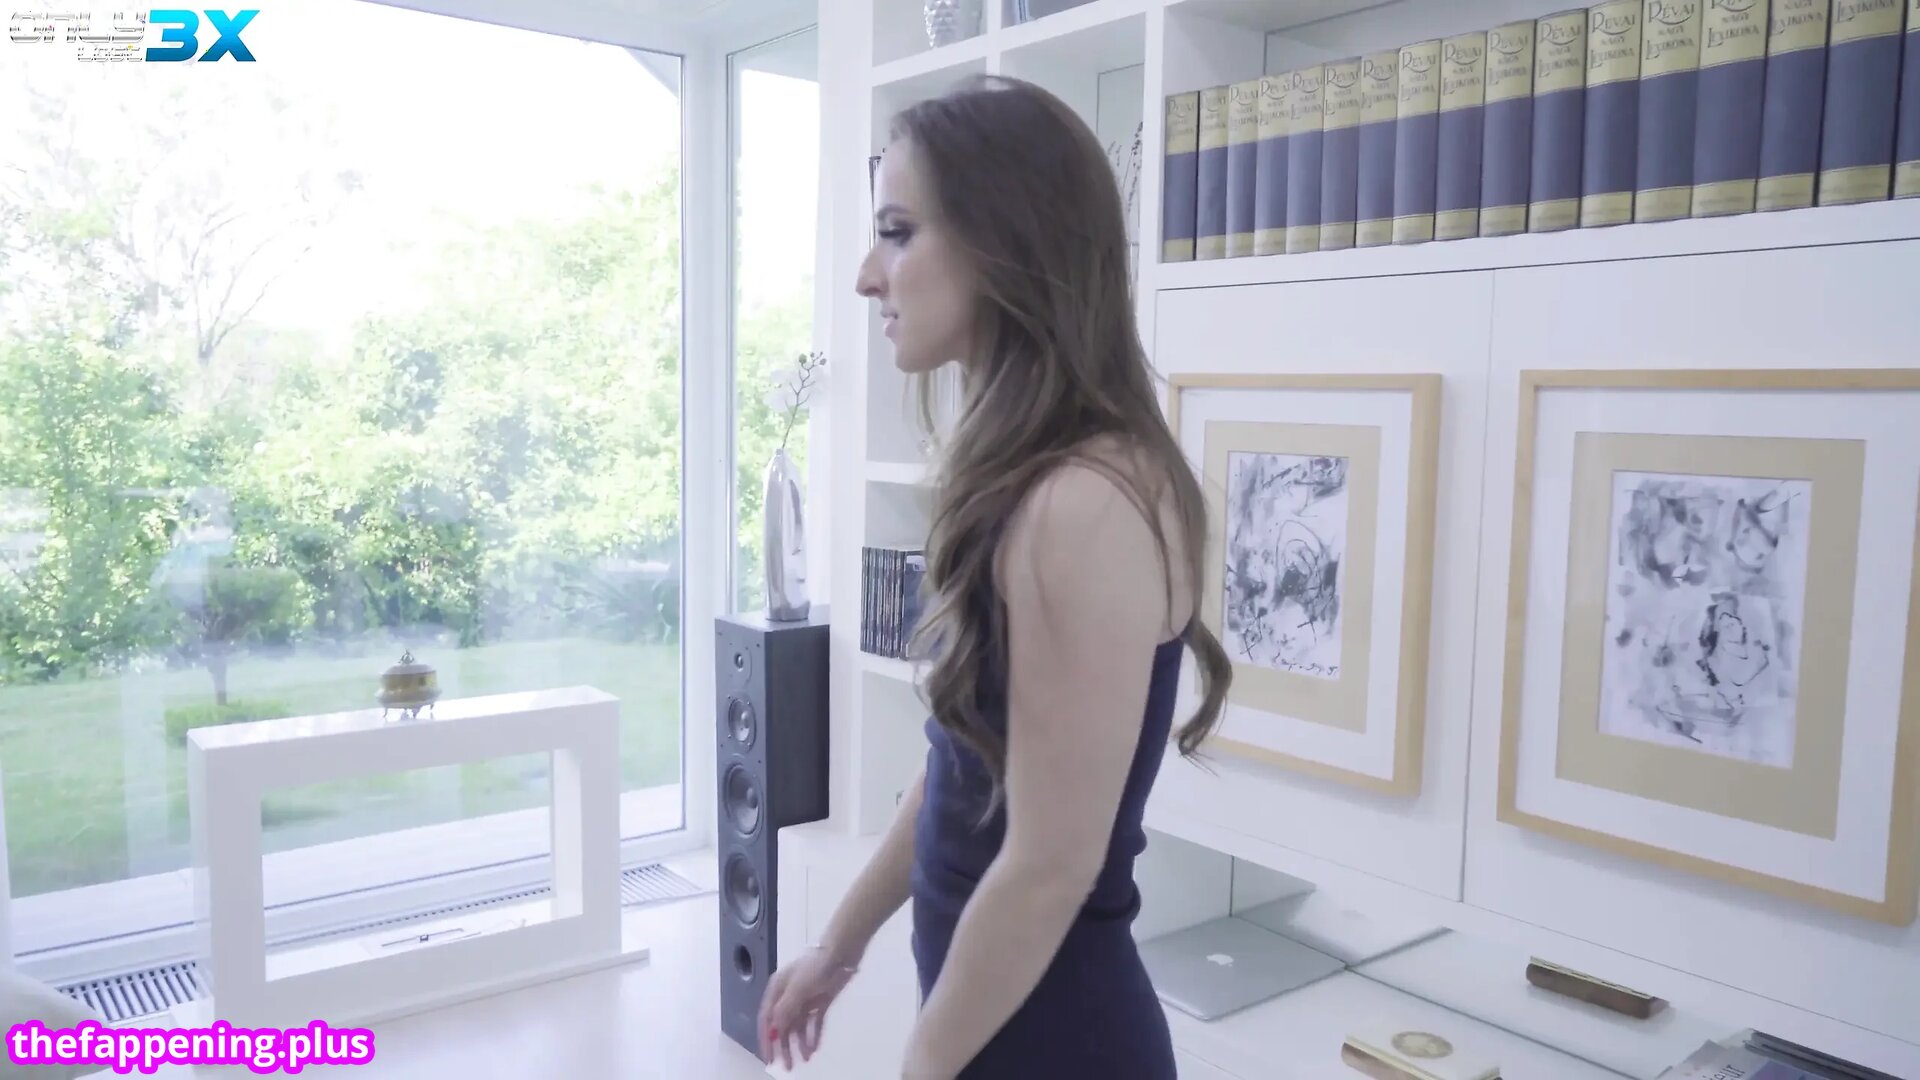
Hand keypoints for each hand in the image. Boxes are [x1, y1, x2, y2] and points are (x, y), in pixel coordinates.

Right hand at [757, 943, 859, 1069]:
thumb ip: (784, 1009)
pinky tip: (814, 1049)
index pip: (767, 1020)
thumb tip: (774, 1030)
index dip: (767, 1039)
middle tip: (786, 1066)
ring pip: (798, 1026)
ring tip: (804, 1060)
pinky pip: (813, 1022)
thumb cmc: (815, 967)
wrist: (841, 952)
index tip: (768, 1057)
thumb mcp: (797, 988)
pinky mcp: (820, 1001)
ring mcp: (805, 999)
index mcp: (776, 990)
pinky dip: (813, 1035)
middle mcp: (788, 996)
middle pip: (783, 1025)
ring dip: (799, 1043)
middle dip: (783, 1046)